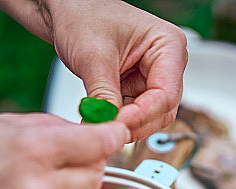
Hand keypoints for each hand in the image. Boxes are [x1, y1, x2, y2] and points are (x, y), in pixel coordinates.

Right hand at [0, 112, 128, 188]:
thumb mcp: (1, 122)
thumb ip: (49, 127)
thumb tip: (83, 129)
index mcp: (33, 150)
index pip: (99, 144)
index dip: (113, 134)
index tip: (115, 129)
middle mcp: (40, 186)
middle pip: (98, 173)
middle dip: (94, 158)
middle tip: (76, 148)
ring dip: (81, 181)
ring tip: (53, 169)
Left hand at [43, 0, 186, 140]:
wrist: (67, 12)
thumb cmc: (84, 15)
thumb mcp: (93, 56)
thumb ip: (104, 94)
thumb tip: (109, 125)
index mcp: (168, 45)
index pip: (166, 94)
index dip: (142, 115)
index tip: (117, 124)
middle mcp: (166, 63)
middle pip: (162, 110)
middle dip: (135, 123)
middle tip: (107, 130)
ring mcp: (152, 77)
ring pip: (149, 117)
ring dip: (125, 124)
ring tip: (99, 122)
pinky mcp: (136, 88)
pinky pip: (133, 115)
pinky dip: (117, 120)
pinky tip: (100, 118)